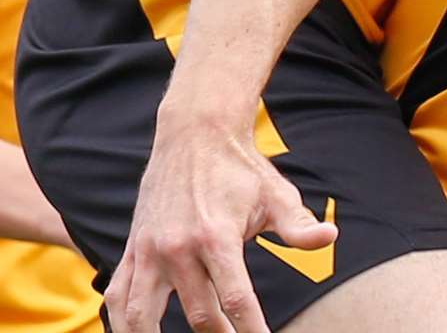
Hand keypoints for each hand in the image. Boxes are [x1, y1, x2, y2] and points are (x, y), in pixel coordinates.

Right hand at [105, 113, 336, 332]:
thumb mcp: (275, 194)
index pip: (236, 300)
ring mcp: (150, 249)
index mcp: (216, 236)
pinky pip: (118, 295)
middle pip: (200, 315)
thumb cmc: (239, 168)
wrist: (195, 133)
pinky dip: (122, 322)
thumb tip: (329, 237)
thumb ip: (298, 225)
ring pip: (142, 316)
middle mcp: (178, 247)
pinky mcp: (134, 247)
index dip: (251, 330)